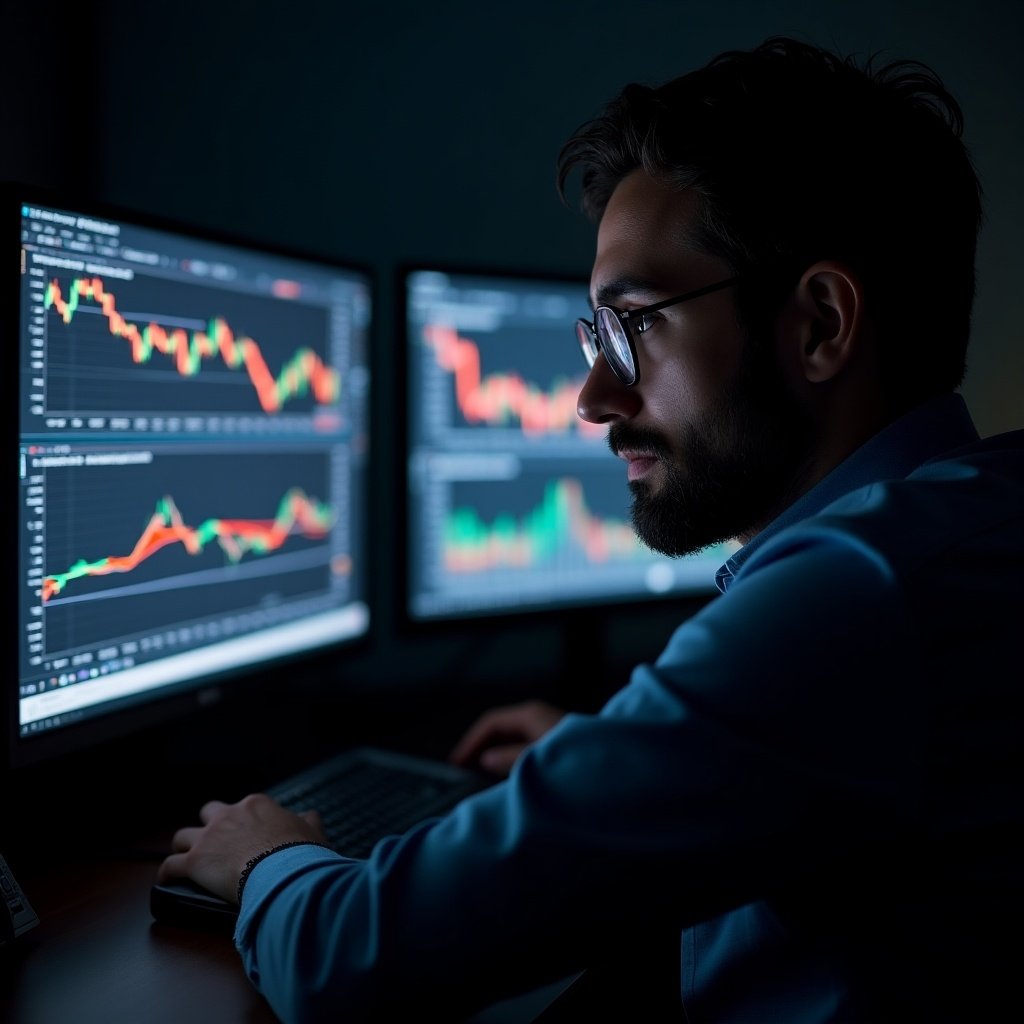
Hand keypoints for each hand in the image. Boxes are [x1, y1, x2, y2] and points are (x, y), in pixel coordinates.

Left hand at [156, 794, 328, 903]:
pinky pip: (170, 865)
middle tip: (214, 840)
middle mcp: (228, 815)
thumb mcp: (311, 832)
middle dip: (209, 824)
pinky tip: (166, 879)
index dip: (244, 821)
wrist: (282, 871)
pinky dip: (167, 873)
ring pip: (183, 836)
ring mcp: (209, 838)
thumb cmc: (298, 854)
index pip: (244, 807)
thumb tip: (310, 817)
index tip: (247, 833)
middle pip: (209, 812)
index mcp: (256, 805)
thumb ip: (307, 822)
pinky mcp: (194, 862)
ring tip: (184, 857)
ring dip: (183, 846)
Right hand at [449, 699, 565, 777]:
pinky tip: (508, 781)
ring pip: (513, 742)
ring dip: (496, 758)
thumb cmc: (576, 760)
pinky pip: (526, 751)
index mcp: (530, 715)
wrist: (615, 769)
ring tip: (480, 779)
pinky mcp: (557, 746)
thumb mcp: (533, 760)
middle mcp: (539, 718)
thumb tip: (486, 759)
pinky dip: (511, 763)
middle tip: (463, 772)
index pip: (490, 723)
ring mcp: (549, 731)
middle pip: (501, 731)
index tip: (456, 763)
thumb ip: (507, 760)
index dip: (470, 742)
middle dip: (480, 750)